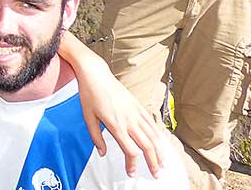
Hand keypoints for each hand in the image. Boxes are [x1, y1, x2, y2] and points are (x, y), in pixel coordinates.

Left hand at [76, 58, 162, 177]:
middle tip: (156, 174)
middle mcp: (129, 120)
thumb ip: (96, 137)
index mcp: (116, 125)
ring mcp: (135, 112)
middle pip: (147, 146)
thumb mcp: (88, 118)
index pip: (130, 150)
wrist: (96, 75)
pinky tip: (160, 143)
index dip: (132, 164)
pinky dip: (158, 135)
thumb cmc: (89, 96)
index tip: (131, 172)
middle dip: (153, 162)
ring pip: (153, 135)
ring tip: (162, 163)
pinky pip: (151, 123)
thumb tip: (102, 154)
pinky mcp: (138, 105)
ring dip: (159, 151)